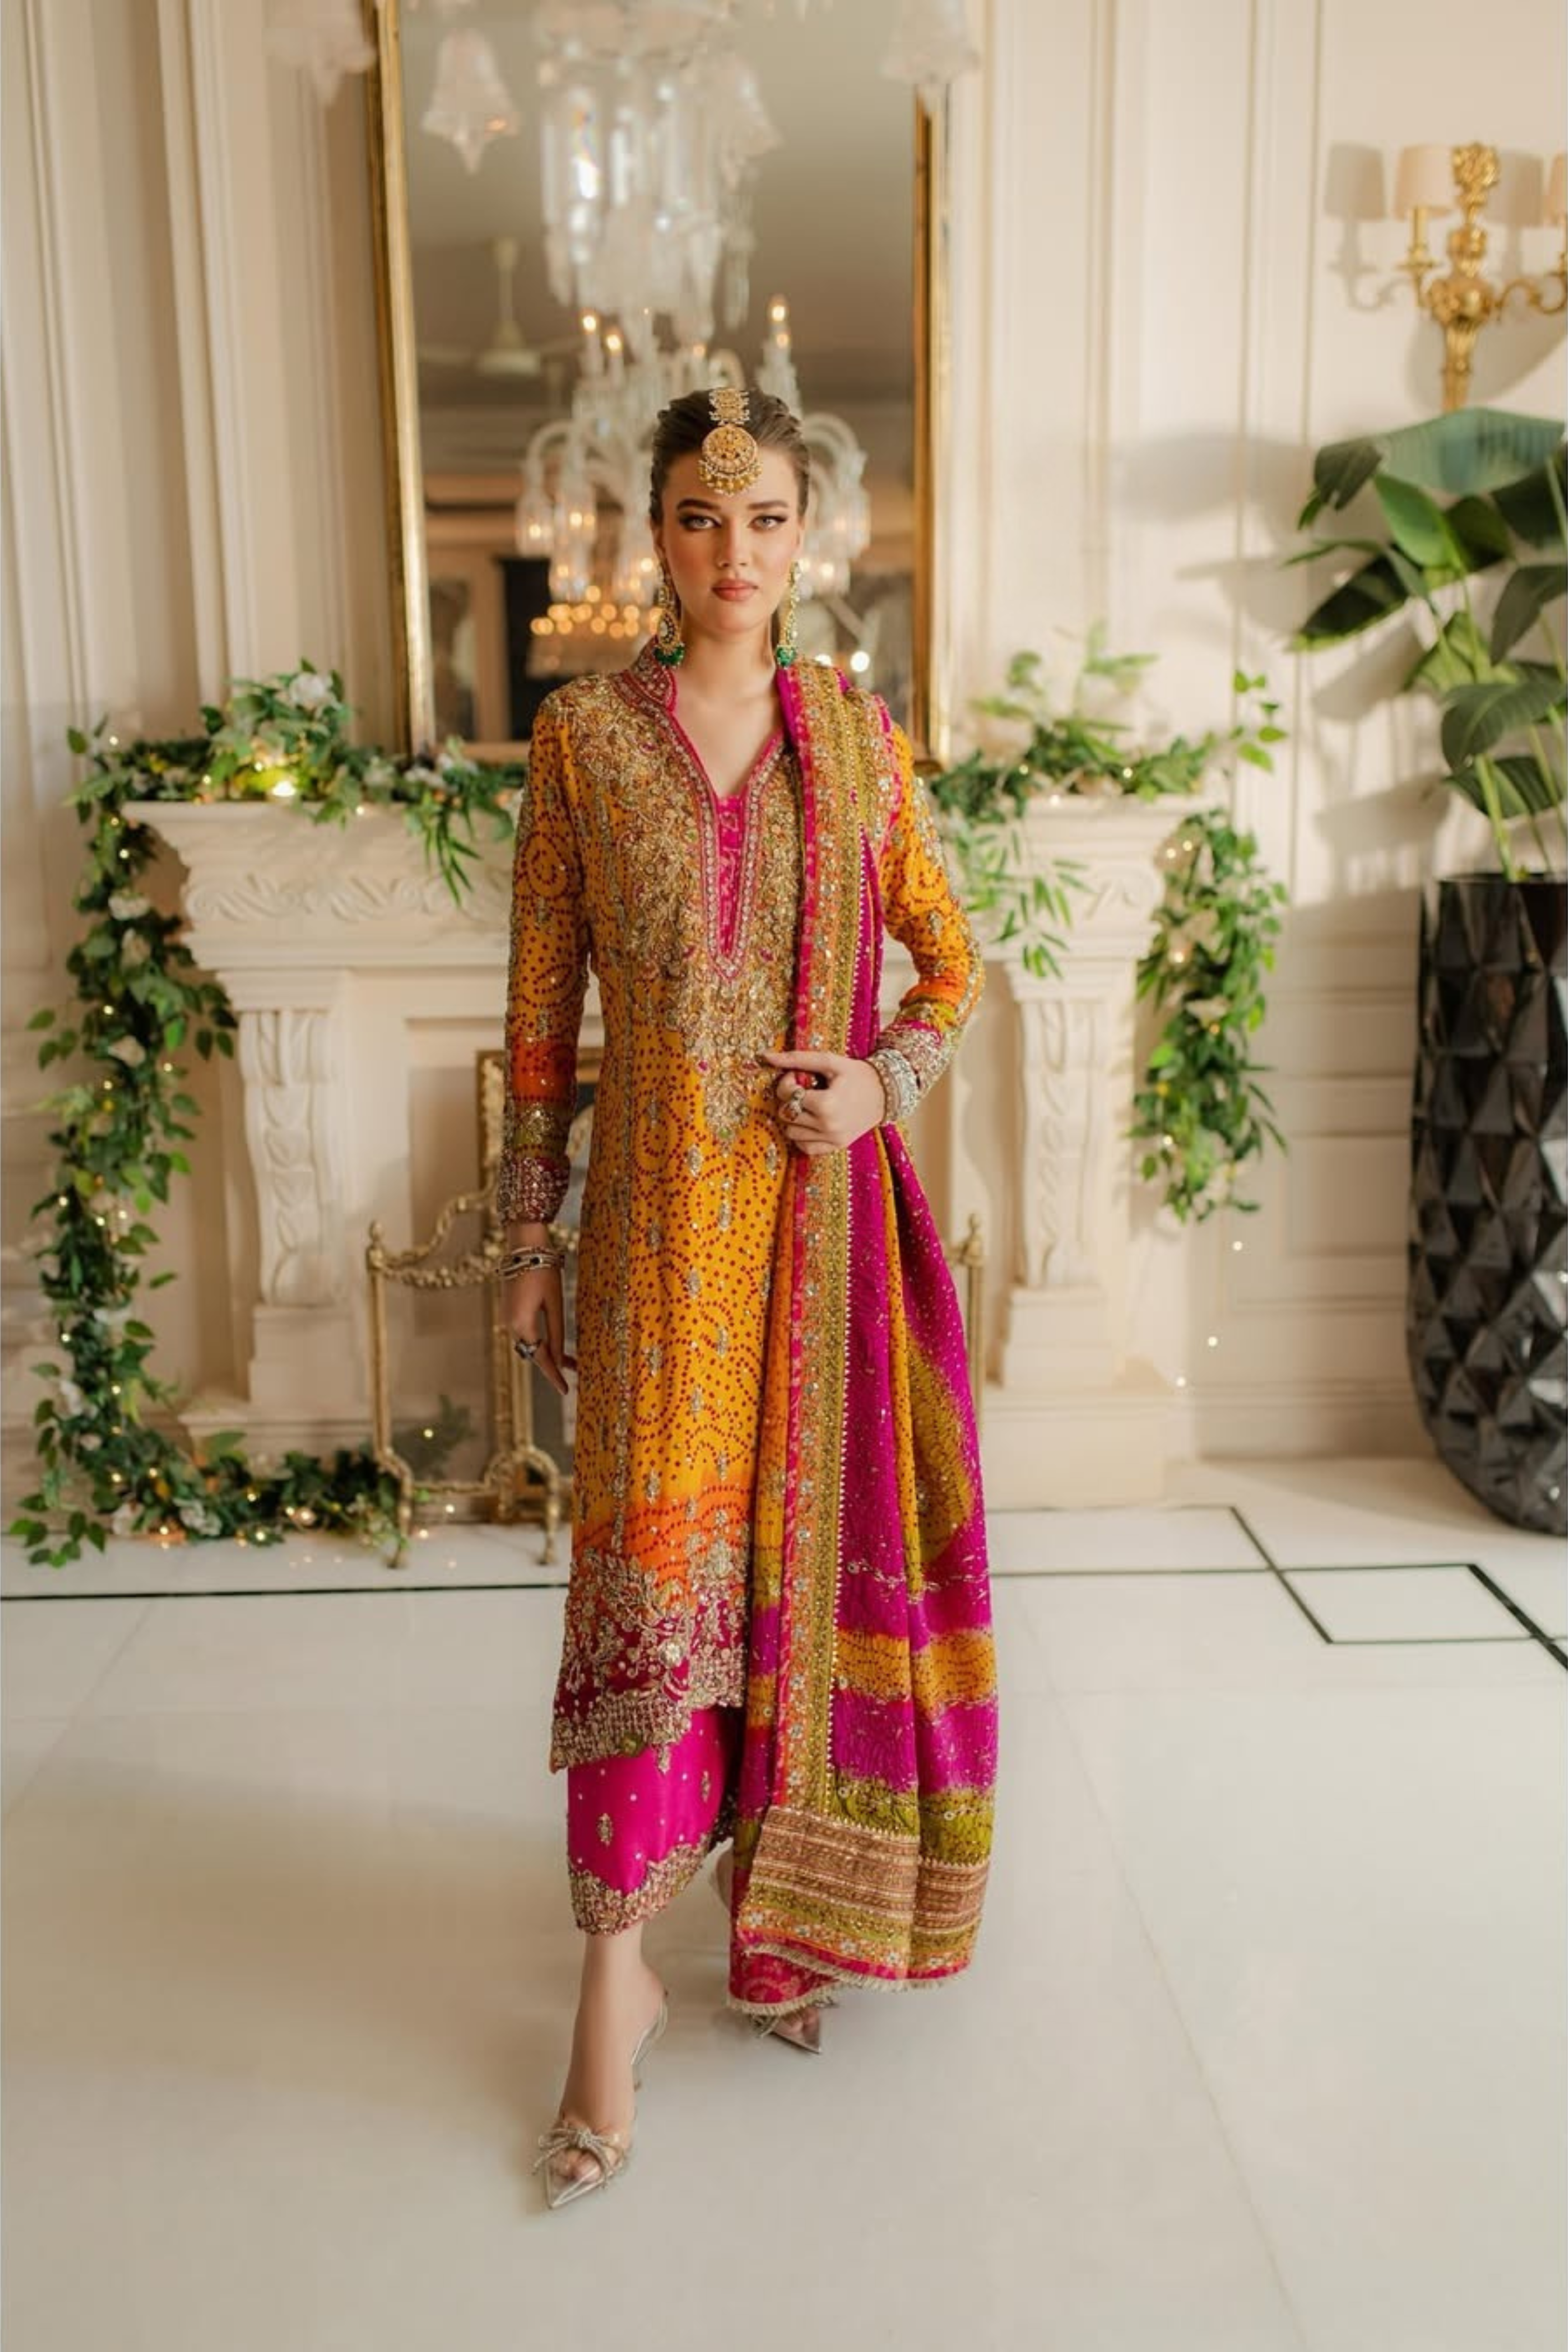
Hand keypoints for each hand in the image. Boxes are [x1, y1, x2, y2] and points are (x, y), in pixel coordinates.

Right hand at [506, 1264, 574, 1396]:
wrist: (523, 1244)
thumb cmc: (543, 1269)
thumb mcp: (554, 1302)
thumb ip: (556, 1331)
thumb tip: (559, 1357)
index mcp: (521, 1324)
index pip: (540, 1357)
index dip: (554, 1375)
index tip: (566, 1391)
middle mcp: (510, 1324)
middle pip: (533, 1352)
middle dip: (552, 1364)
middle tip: (576, 1371)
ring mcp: (507, 1317)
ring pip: (529, 1343)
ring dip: (547, 1351)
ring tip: (570, 1360)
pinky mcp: (510, 1310)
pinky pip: (526, 1332)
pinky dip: (539, 1340)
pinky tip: (554, 1342)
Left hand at [757, 1049, 885, 1156]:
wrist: (886, 1092)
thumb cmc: (857, 1074)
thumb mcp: (829, 1061)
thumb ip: (797, 1058)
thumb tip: (765, 1056)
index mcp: (826, 1104)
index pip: (787, 1096)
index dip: (786, 1083)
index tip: (797, 1077)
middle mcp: (828, 1126)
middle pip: (786, 1115)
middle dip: (789, 1100)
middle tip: (804, 1090)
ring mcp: (832, 1139)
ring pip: (791, 1133)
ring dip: (794, 1118)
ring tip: (809, 1106)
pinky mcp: (836, 1146)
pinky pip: (804, 1147)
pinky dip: (803, 1135)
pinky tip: (812, 1121)